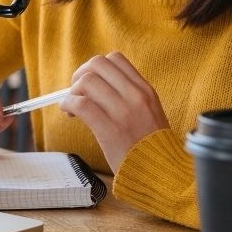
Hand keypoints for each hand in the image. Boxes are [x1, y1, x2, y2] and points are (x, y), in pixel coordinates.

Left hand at [61, 52, 168, 170]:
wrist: (162, 172)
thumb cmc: (151, 146)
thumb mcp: (150, 111)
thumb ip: (129, 96)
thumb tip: (97, 86)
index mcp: (145, 90)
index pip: (115, 59)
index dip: (95, 68)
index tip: (90, 82)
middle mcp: (136, 96)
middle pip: (97, 64)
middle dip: (80, 75)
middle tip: (76, 92)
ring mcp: (124, 112)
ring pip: (87, 82)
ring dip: (72, 92)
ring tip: (72, 107)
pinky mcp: (110, 130)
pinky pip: (81, 105)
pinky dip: (68, 104)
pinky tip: (69, 113)